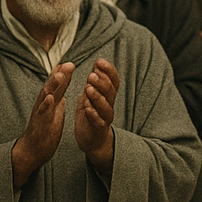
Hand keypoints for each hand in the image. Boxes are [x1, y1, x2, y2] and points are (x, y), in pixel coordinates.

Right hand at [12, 63, 73, 188]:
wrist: (32, 150)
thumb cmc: (44, 130)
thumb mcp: (54, 111)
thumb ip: (58, 97)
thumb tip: (63, 85)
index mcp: (49, 102)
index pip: (57, 86)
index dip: (63, 74)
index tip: (70, 63)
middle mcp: (44, 104)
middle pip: (52, 87)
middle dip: (60, 75)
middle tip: (69, 64)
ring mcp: (41, 113)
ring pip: (46, 96)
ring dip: (52, 85)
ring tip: (59, 75)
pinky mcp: (40, 124)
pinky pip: (43, 113)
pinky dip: (46, 105)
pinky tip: (51, 98)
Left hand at [74, 59, 119, 178]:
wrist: (92, 140)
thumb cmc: (91, 114)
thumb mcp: (91, 95)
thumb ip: (95, 81)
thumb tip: (97, 63)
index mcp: (108, 95)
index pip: (113, 80)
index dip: (108, 70)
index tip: (100, 61)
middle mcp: (109, 105)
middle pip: (110, 91)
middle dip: (101, 81)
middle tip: (91, 74)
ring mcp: (105, 118)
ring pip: (105, 106)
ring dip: (97, 96)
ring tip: (88, 88)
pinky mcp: (98, 129)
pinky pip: (98, 122)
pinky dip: (93, 114)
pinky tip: (87, 108)